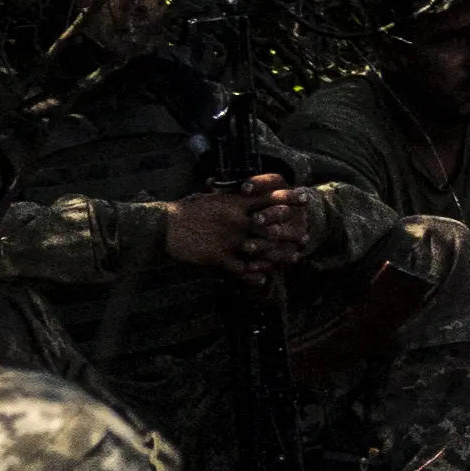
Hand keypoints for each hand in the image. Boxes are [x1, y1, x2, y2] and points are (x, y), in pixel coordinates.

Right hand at [159, 180, 310, 276]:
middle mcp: (236, 221)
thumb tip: (240, 192)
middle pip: (271, 226)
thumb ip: (228, 197)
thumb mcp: (209, 198)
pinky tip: (262, 278)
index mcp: (234, 204)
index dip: (287, 198)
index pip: (267, 198)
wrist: (164, 226)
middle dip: (290, 232)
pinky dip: (252, 275)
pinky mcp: (219, 256)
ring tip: (292, 258)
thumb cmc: (185, 210)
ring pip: (261, 249)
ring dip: (278, 255)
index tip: (304, 199)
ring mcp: (229, 240)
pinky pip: (240, 268)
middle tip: (305, 236)